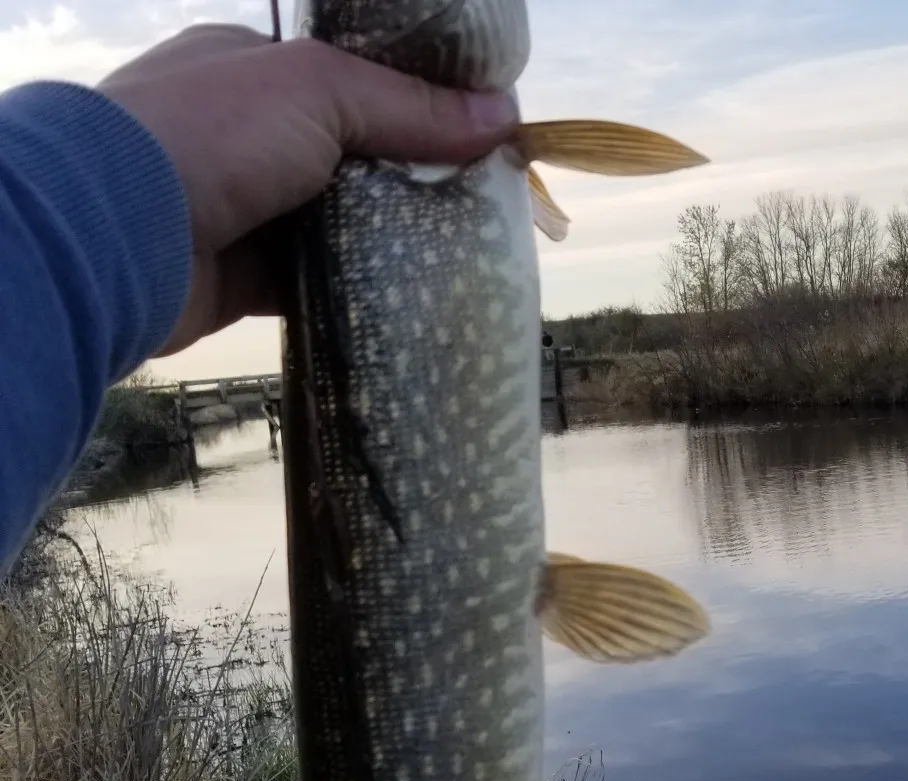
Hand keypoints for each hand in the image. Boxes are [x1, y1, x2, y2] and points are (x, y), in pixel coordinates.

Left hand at [98, 25, 518, 354]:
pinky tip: (410, 298)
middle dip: (411, 180)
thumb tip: (504, 119)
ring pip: (337, 225)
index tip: (475, 132)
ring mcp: (243, 208)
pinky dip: (358, 290)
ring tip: (462, 254)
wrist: (117, 234)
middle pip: (351, 157)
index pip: (350, 80)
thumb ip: (409, 106)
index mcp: (252, 68)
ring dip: (388, 240)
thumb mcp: (320, 92)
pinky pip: (317, 283)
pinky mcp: (244, 277)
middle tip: (480, 204)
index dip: (414, 103)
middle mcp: (244, 135)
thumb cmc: (211, 134)